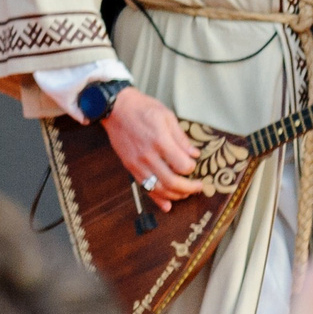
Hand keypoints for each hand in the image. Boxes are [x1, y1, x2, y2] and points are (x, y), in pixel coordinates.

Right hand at [103, 86, 198, 206]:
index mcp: (160, 141)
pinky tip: (167, 205)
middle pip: (172, 182)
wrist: (115, 109)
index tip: (194, 164)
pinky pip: (145, 188)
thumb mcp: (167, 116)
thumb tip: (194, 154)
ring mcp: (137, 164)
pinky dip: (157, 199)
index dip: (192, 168)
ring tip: (185, 193)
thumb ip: (181, 138)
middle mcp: (148, 156)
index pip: (183, 166)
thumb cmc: (141, 108)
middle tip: (198, 187)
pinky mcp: (130, 168)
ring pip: (159, 189)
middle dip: (189, 188)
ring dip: (176, 195)